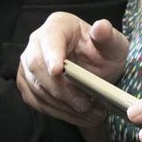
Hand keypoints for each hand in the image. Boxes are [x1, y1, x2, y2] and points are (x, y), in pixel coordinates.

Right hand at [18, 13, 129, 127]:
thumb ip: (109, 36)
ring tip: (89, 113)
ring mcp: (29, 64)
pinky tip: (77, 116)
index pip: (49, 39)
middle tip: (84, 104)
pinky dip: (58, 112)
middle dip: (60, 89)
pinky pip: (37, 102)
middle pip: (37, 66)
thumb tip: (102, 27)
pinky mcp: (28, 84)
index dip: (51, 55)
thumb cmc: (103, 52)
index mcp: (58, 25)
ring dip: (62, 105)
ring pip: (36, 88)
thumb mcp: (113, 44)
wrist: (97, 69)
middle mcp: (37, 42)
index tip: (57, 71)